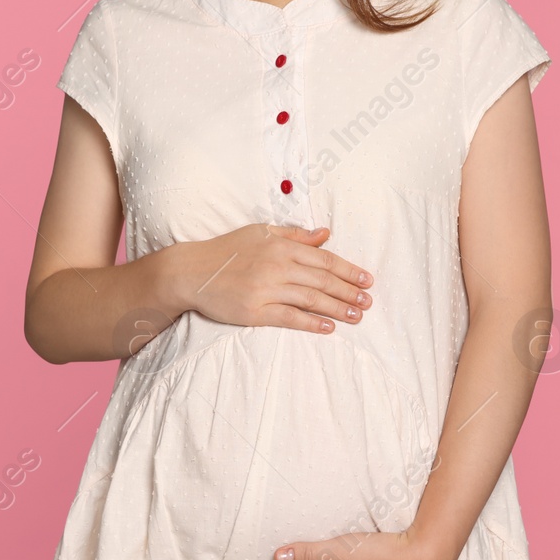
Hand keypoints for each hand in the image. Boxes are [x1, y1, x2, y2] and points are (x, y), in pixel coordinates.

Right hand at [172, 224, 373, 335]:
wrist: (191, 271)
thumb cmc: (227, 250)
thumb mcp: (261, 232)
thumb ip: (295, 235)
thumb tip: (326, 233)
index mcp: (281, 246)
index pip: (323, 259)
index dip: (348, 270)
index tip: (367, 280)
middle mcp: (276, 266)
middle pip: (322, 280)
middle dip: (349, 292)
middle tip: (368, 302)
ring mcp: (266, 289)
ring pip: (311, 299)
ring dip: (337, 309)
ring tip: (357, 316)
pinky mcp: (255, 311)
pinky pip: (289, 318)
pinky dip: (311, 323)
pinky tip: (328, 328)